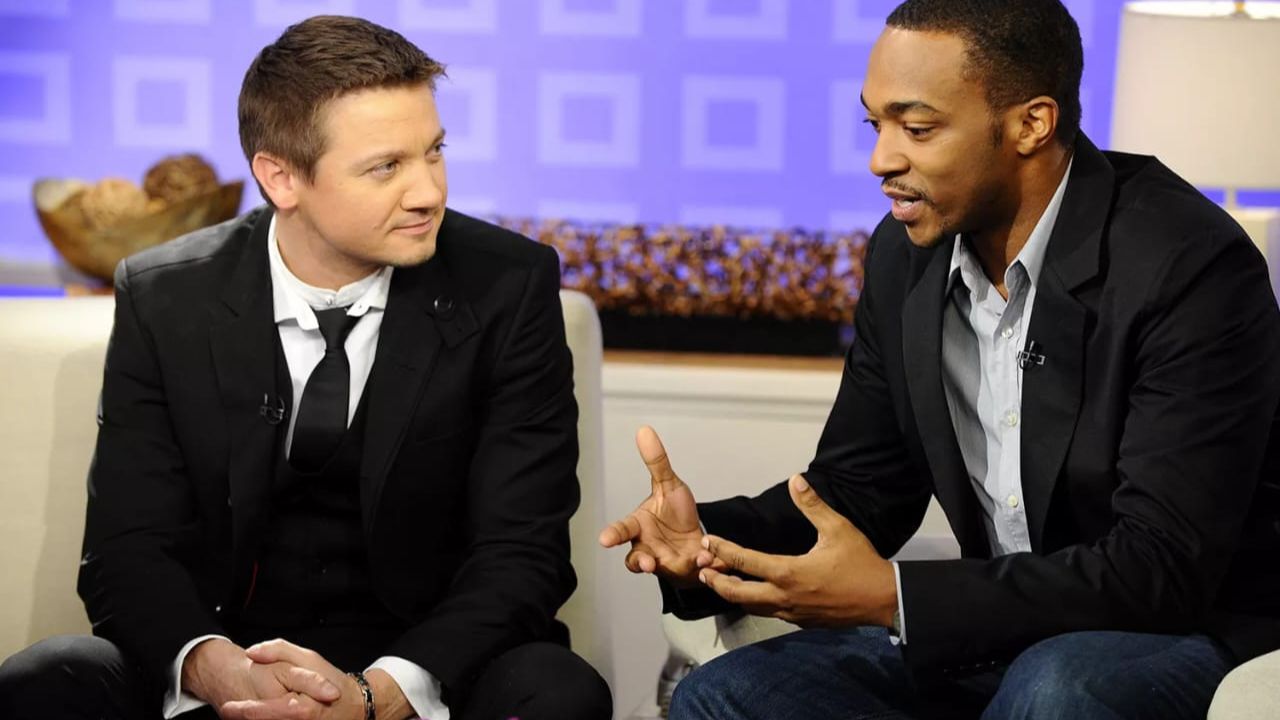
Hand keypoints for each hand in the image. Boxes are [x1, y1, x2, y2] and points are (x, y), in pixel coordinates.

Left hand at [223, 640, 414, 719]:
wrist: (354, 707)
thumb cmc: (330, 682)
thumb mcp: (308, 658)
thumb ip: (278, 650)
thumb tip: (252, 653)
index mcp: (301, 709)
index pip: (265, 712)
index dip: (245, 710)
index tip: (228, 708)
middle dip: (247, 718)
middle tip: (232, 711)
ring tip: (246, 713)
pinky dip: (269, 719)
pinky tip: (266, 714)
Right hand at [599, 426, 707, 586]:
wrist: (696, 536)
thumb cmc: (675, 513)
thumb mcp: (669, 484)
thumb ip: (656, 463)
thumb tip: (644, 430)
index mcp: (639, 526)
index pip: (623, 530)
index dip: (613, 535)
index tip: (604, 540)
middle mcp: (648, 548)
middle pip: (636, 560)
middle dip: (641, 562)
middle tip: (648, 563)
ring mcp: (666, 563)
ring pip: (665, 571)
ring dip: (678, 566)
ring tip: (697, 559)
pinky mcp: (686, 572)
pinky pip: (693, 572)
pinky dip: (704, 566)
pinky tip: (712, 557)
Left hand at [697, 474, 897, 627]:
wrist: (884, 599)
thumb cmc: (860, 563)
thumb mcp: (838, 529)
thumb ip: (813, 505)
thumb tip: (795, 480)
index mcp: (789, 572)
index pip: (744, 561)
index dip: (722, 549)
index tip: (706, 540)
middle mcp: (784, 596)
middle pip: (737, 594)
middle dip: (716, 582)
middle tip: (701, 570)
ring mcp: (792, 612)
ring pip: (752, 606)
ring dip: (734, 594)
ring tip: (720, 582)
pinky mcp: (801, 621)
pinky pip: (770, 612)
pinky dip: (755, 603)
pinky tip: (754, 594)